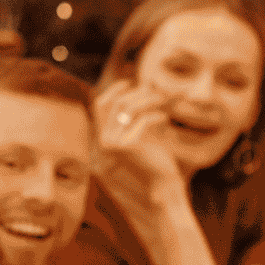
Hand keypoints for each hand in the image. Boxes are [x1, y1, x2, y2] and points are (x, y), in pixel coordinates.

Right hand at [94, 83, 187, 201]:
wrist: (163, 183)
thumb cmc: (156, 158)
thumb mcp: (144, 132)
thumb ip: (138, 113)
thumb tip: (144, 85)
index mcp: (104, 136)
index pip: (100, 105)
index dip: (113, 90)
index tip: (130, 81)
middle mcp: (104, 140)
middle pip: (118, 102)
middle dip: (139, 93)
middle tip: (158, 92)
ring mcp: (114, 144)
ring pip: (130, 108)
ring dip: (150, 100)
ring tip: (165, 102)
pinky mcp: (128, 146)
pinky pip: (143, 120)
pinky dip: (156, 116)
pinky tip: (165, 119)